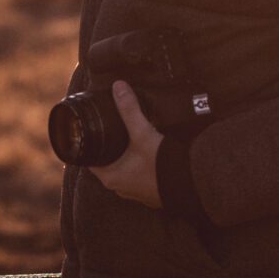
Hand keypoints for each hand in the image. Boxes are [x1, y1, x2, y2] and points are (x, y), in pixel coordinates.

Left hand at [87, 81, 164, 207]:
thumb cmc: (163, 165)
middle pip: (104, 162)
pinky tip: (141, 150)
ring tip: (124, 135)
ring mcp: (133, 191)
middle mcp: (118, 187)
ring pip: (120, 168)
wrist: (192, 184)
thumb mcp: (143, 134)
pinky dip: (135, 162)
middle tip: (107, 127)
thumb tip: (118, 87)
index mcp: (109, 177)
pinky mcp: (147, 190)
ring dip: (121, 154)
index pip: (88, 158)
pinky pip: (135, 173)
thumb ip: (130, 110)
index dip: (87, 142)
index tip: (88, 128)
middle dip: (106, 145)